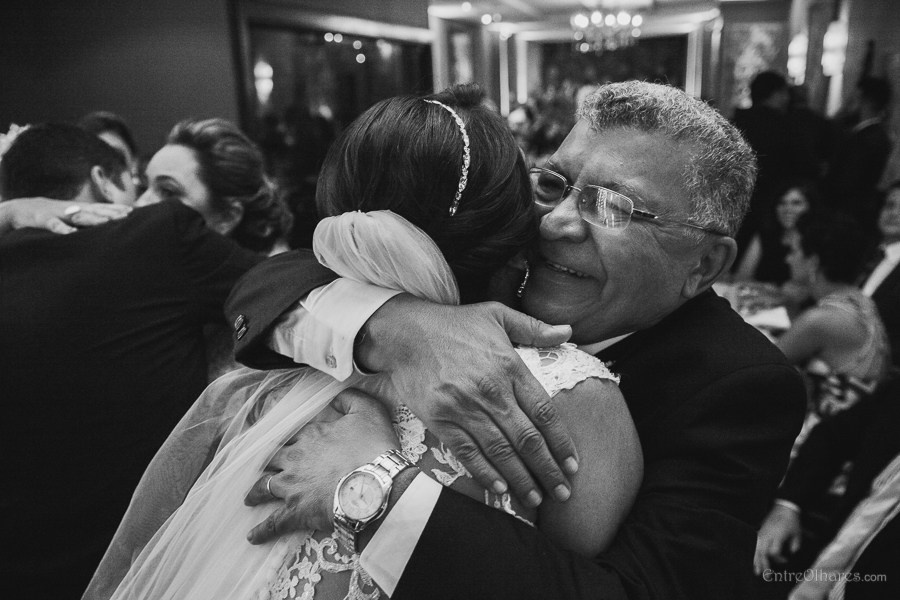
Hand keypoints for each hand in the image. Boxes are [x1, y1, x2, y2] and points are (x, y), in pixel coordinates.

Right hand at [0, 197, 130, 234]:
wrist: (24, 208)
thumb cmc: (54, 215)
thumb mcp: (73, 216)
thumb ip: (89, 220)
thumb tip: (109, 226)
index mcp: (80, 209)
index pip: (101, 208)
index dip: (116, 209)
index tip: (132, 212)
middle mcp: (72, 209)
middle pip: (94, 211)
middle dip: (110, 212)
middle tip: (126, 216)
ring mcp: (58, 213)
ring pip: (77, 216)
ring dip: (92, 218)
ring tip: (106, 221)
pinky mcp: (43, 219)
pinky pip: (53, 224)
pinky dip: (61, 228)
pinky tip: (70, 233)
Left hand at [244, 389, 398, 543]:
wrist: (374, 484)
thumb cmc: (373, 448)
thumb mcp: (369, 411)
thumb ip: (350, 399)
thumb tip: (335, 396)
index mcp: (310, 435)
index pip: (290, 434)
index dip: (285, 438)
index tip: (280, 441)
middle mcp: (294, 459)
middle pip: (270, 460)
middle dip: (263, 464)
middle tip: (258, 468)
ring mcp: (291, 486)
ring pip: (263, 488)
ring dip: (254, 493)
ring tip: (248, 499)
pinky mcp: (295, 511)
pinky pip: (273, 523)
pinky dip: (261, 531)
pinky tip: (252, 537)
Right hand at [357, 294, 575, 507]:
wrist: (406, 332)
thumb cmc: (454, 324)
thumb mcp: (497, 314)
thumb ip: (534, 327)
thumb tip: (567, 331)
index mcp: (509, 367)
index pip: (545, 413)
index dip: (562, 443)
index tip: (573, 465)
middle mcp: (490, 391)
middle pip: (527, 438)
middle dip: (548, 469)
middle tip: (563, 493)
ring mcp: (464, 407)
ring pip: (500, 450)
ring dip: (520, 478)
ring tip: (536, 499)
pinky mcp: (440, 418)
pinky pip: (466, 451)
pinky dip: (484, 472)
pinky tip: (499, 489)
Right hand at [754, 503, 802, 574]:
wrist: (783, 508)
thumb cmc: (792, 522)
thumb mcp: (797, 534)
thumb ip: (794, 546)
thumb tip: (789, 554)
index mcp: (777, 535)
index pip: (774, 551)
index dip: (779, 559)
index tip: (786, 560)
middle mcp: (767, 534)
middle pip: (762, 552)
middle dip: (764, 564)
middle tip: (766, 575)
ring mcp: (762, 533)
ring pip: (756, 549)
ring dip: (756, 561)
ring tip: (757, 572)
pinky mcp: (759, 532)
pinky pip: (755, 545)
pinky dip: (754, 553)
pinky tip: (754, 561)